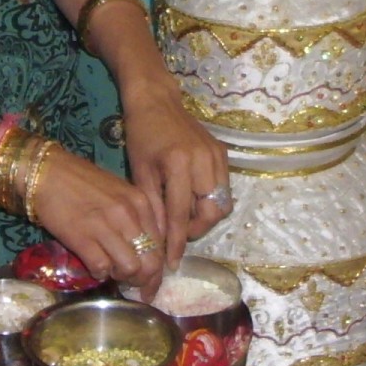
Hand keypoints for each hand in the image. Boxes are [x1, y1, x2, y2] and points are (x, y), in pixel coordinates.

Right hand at [30, 147, 169, 292]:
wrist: (47, 172)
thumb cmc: (83, 181)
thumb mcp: (120, 192)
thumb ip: (137, 217)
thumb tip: (145, 250)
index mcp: (141, 202)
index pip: (161, 245)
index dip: (157, 271)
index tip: (150, 282)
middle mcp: (128, 214)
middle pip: (151, 261)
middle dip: (145, 281)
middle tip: (135, 287)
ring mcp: (105, 226)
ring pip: (130, 268)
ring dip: (122, 277)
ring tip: (112, 272)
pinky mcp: (82, 238)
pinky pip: (101, 268)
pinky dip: (99, 273)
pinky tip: (94, 267)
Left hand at [119, 84, 230, 269]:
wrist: (157, 102)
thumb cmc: (142, 135)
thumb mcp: (141, 171)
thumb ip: (153, 205)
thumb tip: (160, 240)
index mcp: (178, 164)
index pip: (181, 214)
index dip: (177, 242)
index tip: (171, 264)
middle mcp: (204, 160)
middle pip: (211, 213)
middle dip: (196, 230)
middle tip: (178, 232)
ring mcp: (217, 156)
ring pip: (222, 203)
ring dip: (205, 217)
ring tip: (185, 216)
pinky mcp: (223, 153)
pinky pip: (224, 188)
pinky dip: (210, 200)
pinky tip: (193, 198)